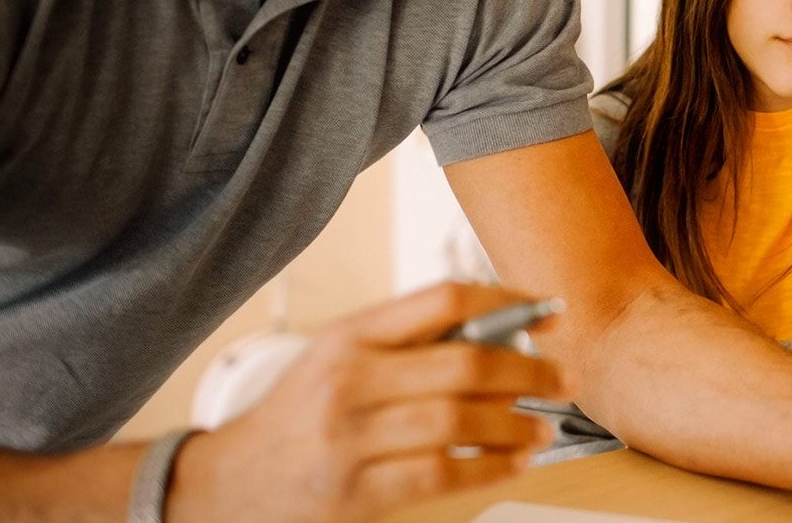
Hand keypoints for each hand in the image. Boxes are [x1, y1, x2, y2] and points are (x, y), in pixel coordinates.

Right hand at [171, 282, 571, 522]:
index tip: (548, 313)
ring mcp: (349, 438)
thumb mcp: (338, 361)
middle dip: (528, 369)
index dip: (508, 302)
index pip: (441, 300)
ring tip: (542, 425)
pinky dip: (489, 466)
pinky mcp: (356, 492)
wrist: (230, 483)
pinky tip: (512, 461)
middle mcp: (347, 381)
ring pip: (457, 419)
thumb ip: (406, 345)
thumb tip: (502, 336)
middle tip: (561, 376)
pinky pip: (442, 472)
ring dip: (515, 422)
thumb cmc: (300, 417)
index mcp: (348, 337)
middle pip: (462, 362)